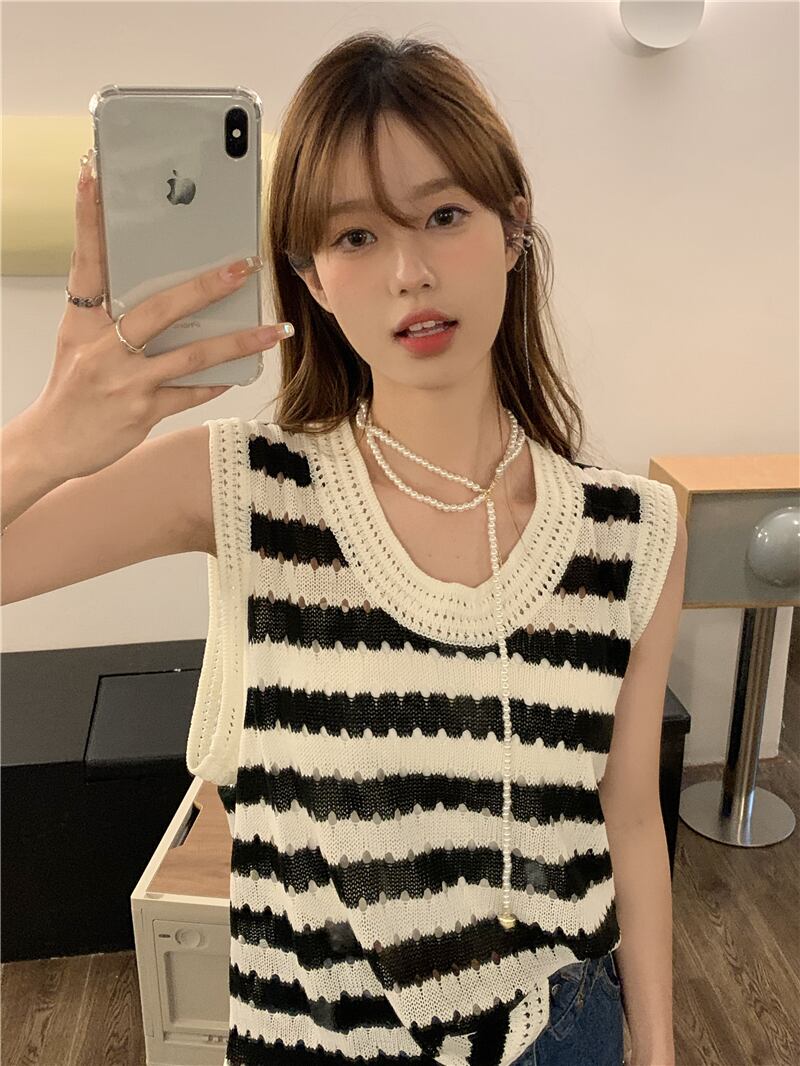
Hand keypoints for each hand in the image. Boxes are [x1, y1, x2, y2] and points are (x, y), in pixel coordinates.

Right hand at [31, 152, 289, 481]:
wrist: (52, 442)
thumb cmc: (72, 386)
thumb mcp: (78, 339)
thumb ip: (110, 311)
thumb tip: (160, 287)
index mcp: (84, 320)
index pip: (86, 260)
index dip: (88, 217)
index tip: (93, 176)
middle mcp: (103, 346)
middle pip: (161, 307)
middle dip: (207, 286)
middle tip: (244, 266)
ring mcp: (125, 380)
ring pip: (191, 354)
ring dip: (238, 341)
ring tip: (276, 329)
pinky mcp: (142, 410)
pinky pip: (190, 392)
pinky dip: (216, 381)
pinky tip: (241, 370)